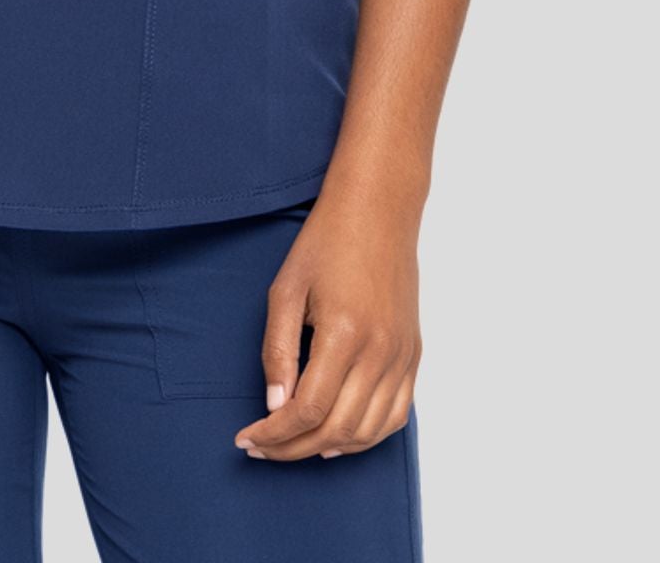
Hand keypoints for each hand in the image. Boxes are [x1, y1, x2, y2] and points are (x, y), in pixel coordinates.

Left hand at [234, 187, 421, 460]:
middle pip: (336, 429)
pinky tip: (337, 437)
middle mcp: (380, 352)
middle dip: (293, 448)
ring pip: (367, 431)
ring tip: (293, 445)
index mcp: (344, 334)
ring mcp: (402, 356)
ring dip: (327, 448)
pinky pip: (396, 415)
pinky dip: (366, 437)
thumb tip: (275, 406)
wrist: (378, 210)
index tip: (247, 438)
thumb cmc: (326, 242)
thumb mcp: (286, 289)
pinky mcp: (412, 355)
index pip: (307, 410)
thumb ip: (278, 351)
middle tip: (262, 447)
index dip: (274, 434)